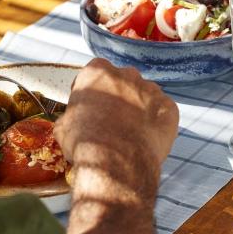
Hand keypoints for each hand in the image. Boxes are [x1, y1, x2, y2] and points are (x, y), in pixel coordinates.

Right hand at [57, 59, 177, 233]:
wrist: (118, 161)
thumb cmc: (86, 143)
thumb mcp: (63, 128)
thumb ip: (70, 116)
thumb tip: (69, 123)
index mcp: (97, 71)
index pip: (94, 74)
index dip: (91, 91)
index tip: (90, 107)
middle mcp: (126, 73)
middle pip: (122, 81)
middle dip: (118, 97)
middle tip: (112, 122)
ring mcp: (151, 89)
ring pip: (144, 95)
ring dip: (138, 108)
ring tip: (130, 134)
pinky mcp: (168, 107)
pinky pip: (162, 112)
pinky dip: (156, 123)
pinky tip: (146, 140)